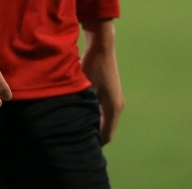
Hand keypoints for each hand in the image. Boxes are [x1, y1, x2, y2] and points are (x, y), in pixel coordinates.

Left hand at [82, 20, 124, 143]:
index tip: (79, 146)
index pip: (106, 135)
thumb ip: (82, 107)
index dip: (94, 143)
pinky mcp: (111, 93)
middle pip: (106, 129)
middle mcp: (117, 106)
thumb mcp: (85, 88)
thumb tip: (74, 124)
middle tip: (75, 139)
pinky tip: (81, 114)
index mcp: (113, 108)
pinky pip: (104, 111)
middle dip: (93, 136)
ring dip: (93, 125)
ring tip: (76, 128)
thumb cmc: (92, 66)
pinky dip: (95, 116)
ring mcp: (115, 99)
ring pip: (104, 120)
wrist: (101, 45)